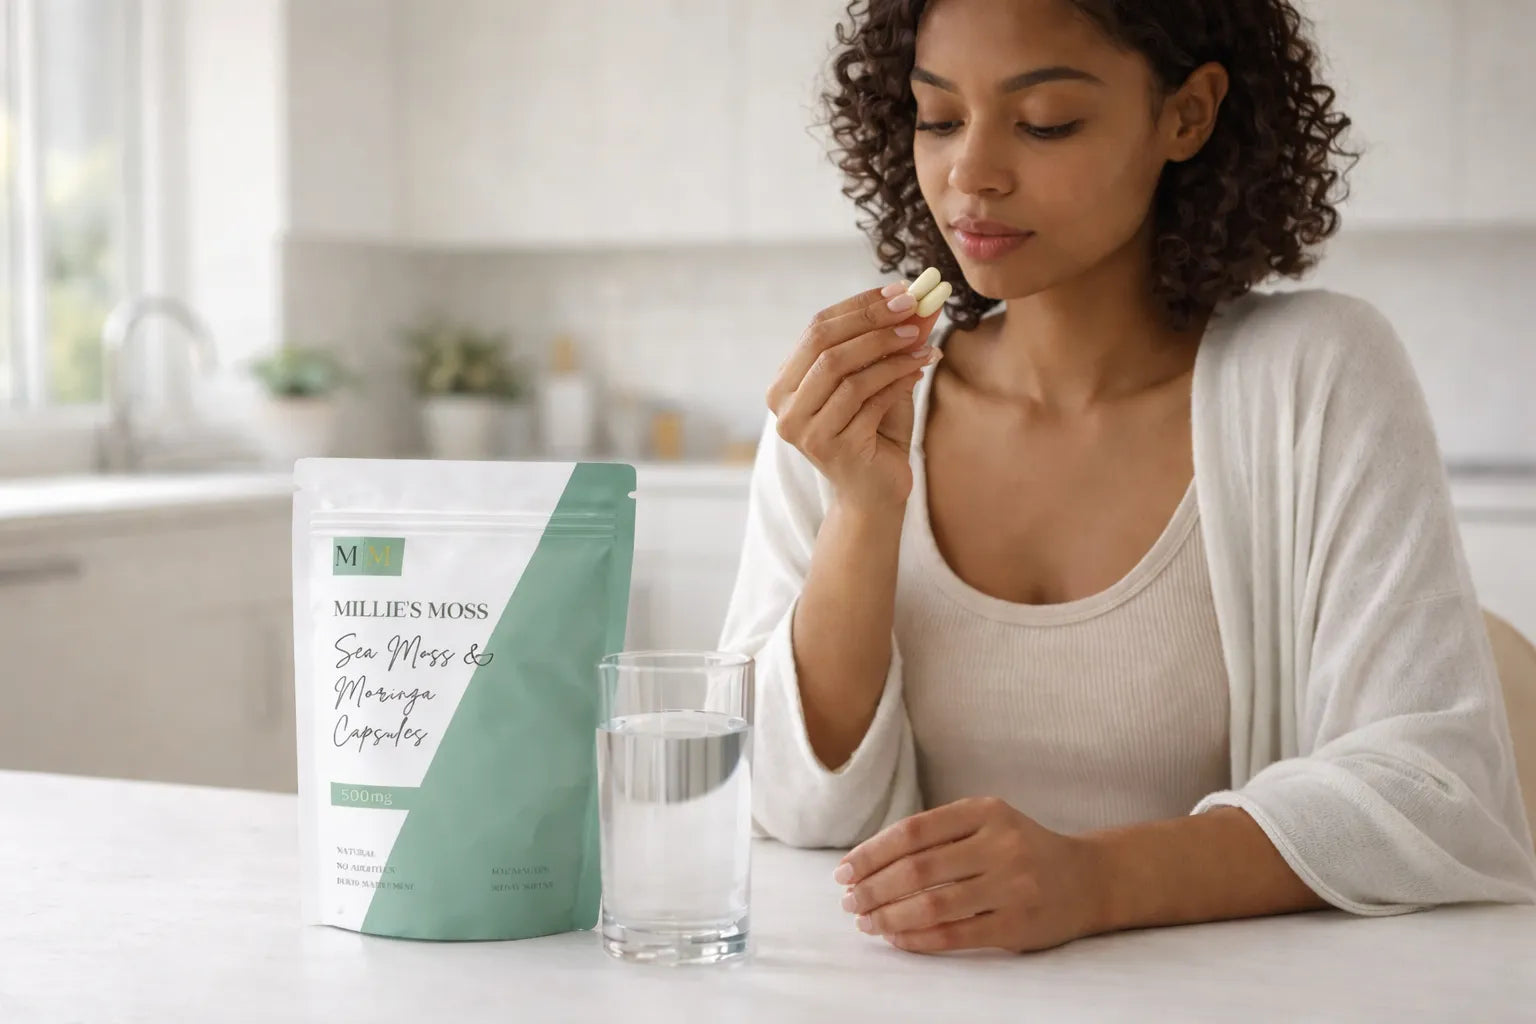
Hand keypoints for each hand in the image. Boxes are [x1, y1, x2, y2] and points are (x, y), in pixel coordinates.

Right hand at [766, 283, 942, 510]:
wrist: (875, 491)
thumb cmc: (875, 432)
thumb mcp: (879, 380)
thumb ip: (890, 343)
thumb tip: (920, 300)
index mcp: (786, 383)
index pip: (817, 329)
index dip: (859, 306)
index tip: (900, 290)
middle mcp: (784, 406)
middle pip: (826, 348)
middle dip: (874, 323)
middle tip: (914, 309)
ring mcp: (804, 430)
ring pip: (848, 374)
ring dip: (891, 353)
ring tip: (923, 344)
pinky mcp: (830, 449)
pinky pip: (868, 402)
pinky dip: (897, 381)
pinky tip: (919, 371)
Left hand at [834, 797, 1104, 953]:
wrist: (1089, 879)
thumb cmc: (1023, 849)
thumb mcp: (989, 822)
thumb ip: (940, 834)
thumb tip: (869, 860)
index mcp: (986, 811)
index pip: (913, 831)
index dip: (872, 853)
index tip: (844, 870)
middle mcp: (1000, 844)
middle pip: (917, 869)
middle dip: (873, 887)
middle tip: (849, 901)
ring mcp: (1011, 886)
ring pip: (932, 904)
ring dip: (889, 916)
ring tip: (867, 921)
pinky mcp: (1018, 924)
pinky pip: (955, 934)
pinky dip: (918, 938)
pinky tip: (896, 937)